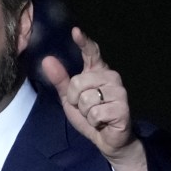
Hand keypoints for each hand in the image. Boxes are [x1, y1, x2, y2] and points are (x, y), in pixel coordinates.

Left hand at [41, 27, 147, 170]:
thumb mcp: (69, 99)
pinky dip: (93, 121)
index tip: (75, 31)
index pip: (91, 52)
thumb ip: (60, 80)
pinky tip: (102, 122)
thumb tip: (47, 60)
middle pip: (78, 82)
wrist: (108, 139)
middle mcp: (111, 77)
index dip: (83, 42)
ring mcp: (119, 91)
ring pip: (85, 98)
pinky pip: (95, 112)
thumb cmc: (89, 115)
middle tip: (85, 108)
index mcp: (97, 71)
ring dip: (85, 112)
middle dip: (74, 100)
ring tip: (95, 115)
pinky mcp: (122, 107)